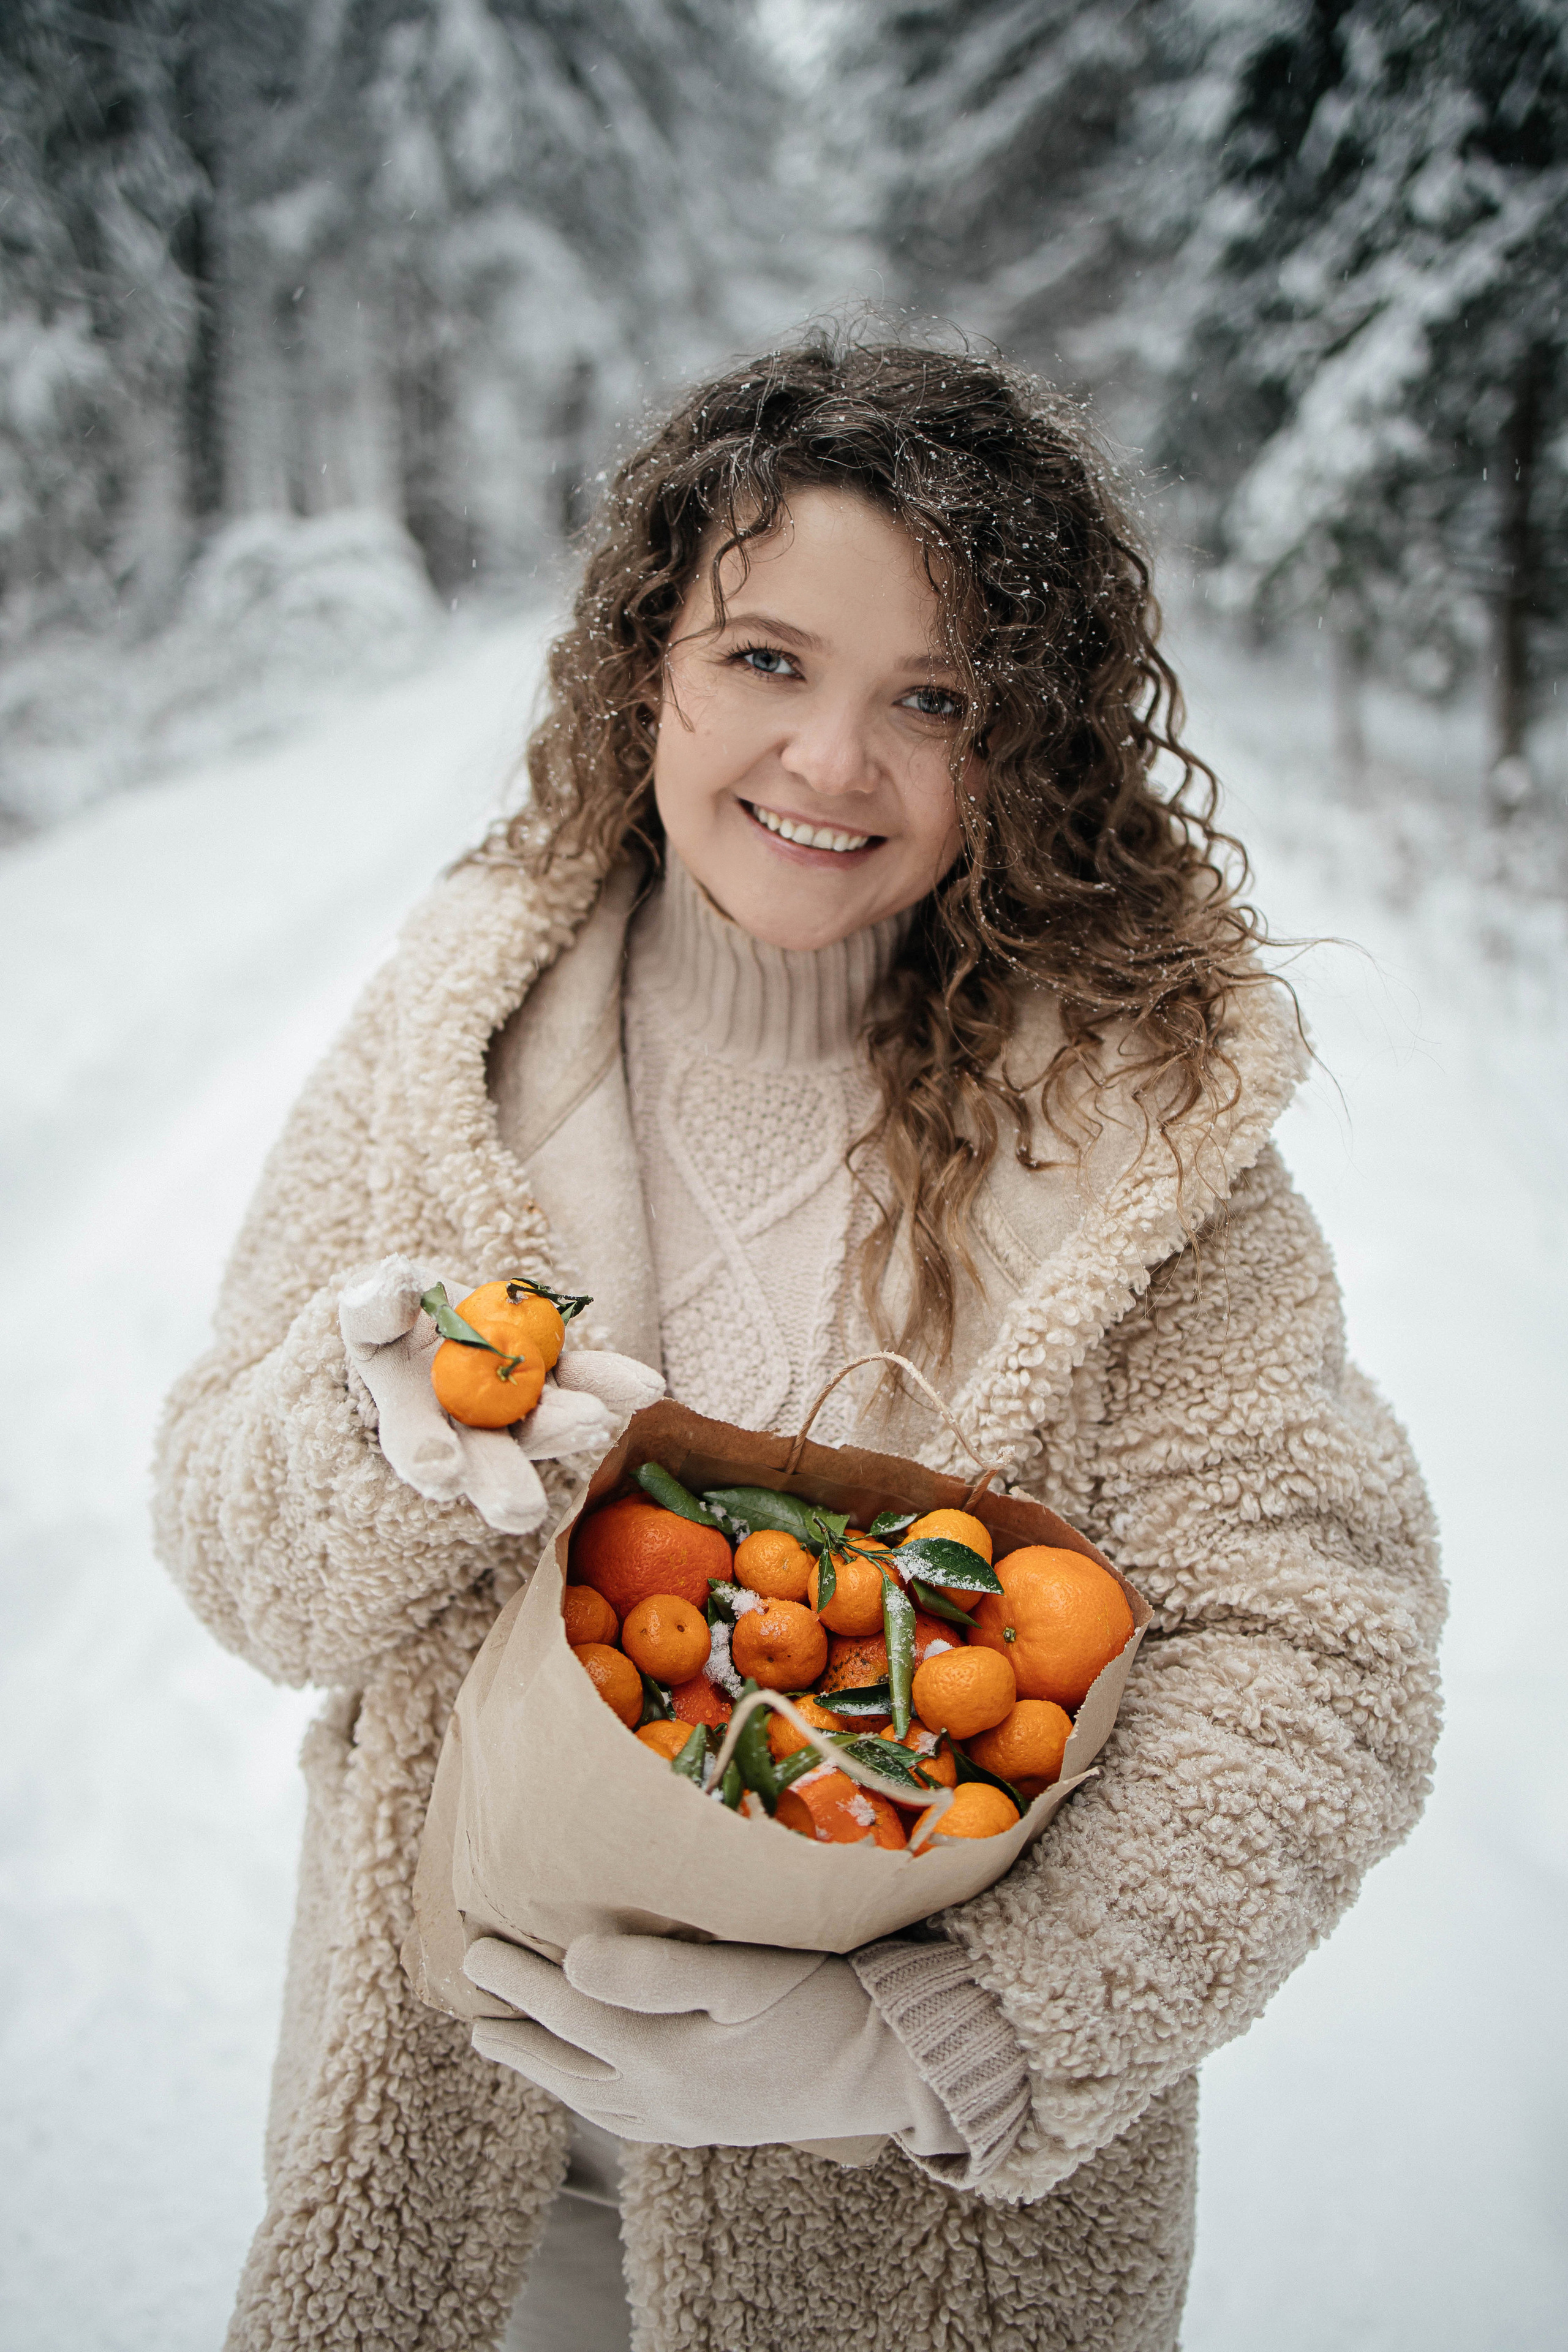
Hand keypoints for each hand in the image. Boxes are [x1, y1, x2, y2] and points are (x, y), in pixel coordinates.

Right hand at [339, 1257, 662, 1534]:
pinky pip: (584, 1381)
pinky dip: (613, 1383)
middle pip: (486, 1459)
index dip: (427, 1456)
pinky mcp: (553, 1379)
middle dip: (504, 1482)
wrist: (431, 1313)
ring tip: (595, 1424)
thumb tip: (398, 1292)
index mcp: (410, 1416)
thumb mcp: (370, 1305)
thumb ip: (376, 1306)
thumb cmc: (388, 1315)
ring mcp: (515, 1408)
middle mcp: (467, 1429)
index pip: (416, 1443)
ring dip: (567, 1428)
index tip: (440, 1473)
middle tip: (523, 1511)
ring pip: (541, 1426)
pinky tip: (647, 1387)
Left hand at [464, 1932, 965, 2156]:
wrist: (891, 2067)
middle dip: (514, 2027)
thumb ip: (656, 1970)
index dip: (517, 1977)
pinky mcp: (709, 2124)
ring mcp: (684, 2118)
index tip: (473, 1946)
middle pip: (566, 2060)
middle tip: (472, 2000)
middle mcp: (661, 2098)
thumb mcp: (745, 1974)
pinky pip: (623, 2116)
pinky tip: (588, 2085)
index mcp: (661, 2056)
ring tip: (506, 2041)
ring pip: (588, 2095)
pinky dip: (588, 2096)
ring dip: (543, 2067)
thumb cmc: (824, 2003)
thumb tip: (572, 1960)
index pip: (568, 2009)